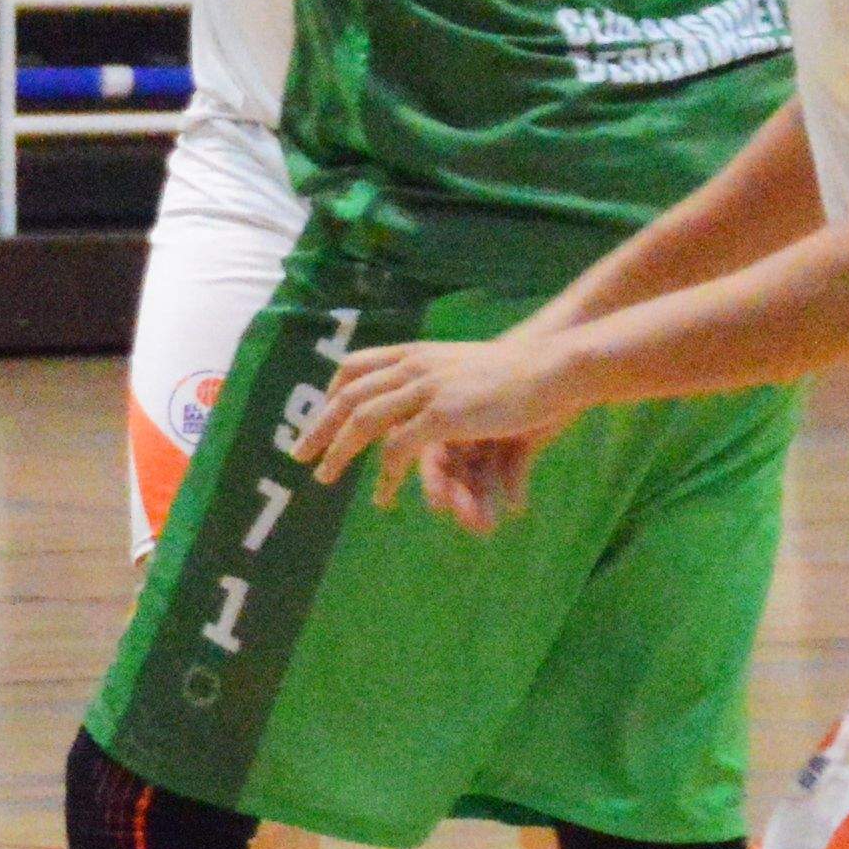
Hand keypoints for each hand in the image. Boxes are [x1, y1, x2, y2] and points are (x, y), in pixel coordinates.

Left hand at [295, 329, 582, 529]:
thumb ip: (436, 377)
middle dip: (320, 425)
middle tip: (299, 455)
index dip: (331, 393)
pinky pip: (399, 448)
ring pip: (364, 420)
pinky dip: (385, 474)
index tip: (319, 417)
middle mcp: (412, 366)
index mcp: (415, 353)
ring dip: (339, 451)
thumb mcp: (464, 366)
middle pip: (349, 395)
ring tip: (325, 478)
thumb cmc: (514, 371)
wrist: (549, 367)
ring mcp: (425, 388)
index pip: (354, 367)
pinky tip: (383, 496)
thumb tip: (421, 393)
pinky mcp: (442, 415)